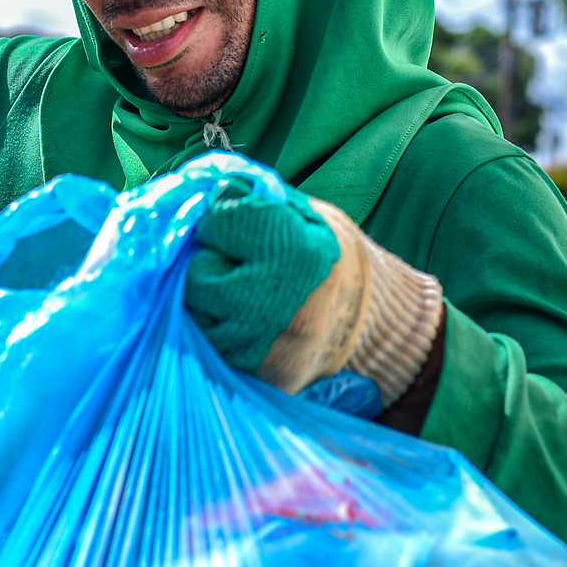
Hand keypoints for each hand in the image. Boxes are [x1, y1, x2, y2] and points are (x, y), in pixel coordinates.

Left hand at [185, 178, 442, 401]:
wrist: (373, 324)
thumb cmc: (333, 258)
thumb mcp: (307, 214)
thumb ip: (255, 198)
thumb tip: (202, 191)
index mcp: (294, 253)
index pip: (219, 220)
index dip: (225, 215)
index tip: (240, 220)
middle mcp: (272, 305)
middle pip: (196, 271)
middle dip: (209, 259)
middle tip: (236, 260)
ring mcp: (258, 348)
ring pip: (193, 311)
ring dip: (206, 297)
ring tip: (240, 290)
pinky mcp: (249, 375)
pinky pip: (205, 342)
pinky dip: (214, 326)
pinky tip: (240, 317)